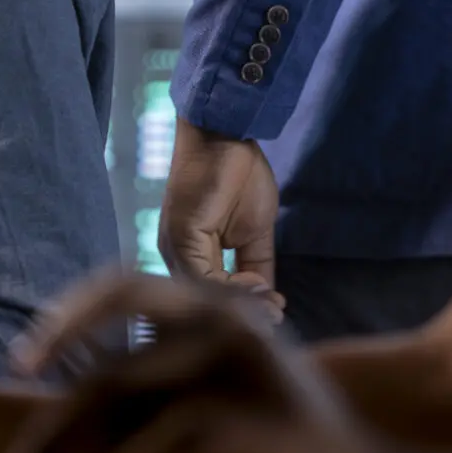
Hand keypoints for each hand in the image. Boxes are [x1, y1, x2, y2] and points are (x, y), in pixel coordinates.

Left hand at [2, 271, 430, 452]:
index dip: (64, 320)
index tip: (22, 366)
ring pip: (125, 397)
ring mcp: (249, 366)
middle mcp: (230, 323)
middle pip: (109, 366)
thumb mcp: (203, 420)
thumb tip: (54, 402)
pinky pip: (171, 433)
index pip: (119, 285)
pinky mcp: (265, 416)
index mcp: (217, 309)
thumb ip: (146, 398)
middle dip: (52, 426)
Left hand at [161, 119, 281, 300]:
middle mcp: (175, 253)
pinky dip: (233, 288)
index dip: (247, 307)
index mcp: (190, 253)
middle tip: (275, 316)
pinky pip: (203, 277)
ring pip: (204, 294)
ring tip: (271, 304)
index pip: (214, 294)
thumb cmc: (239, 176)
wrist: (227, 136)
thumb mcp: (254, 231)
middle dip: (245, 312)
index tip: (277, 309)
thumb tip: (266, 296)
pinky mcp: (181, 236)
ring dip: (243, 304)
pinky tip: (258, 286)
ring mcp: (174, 246)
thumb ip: (256, 263)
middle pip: (207, 300)